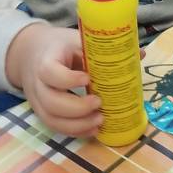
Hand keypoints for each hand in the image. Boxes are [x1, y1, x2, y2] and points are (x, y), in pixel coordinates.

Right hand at [5, 23, 102, 138]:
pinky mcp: (44, 113)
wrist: (34, 55)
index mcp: (46, 61)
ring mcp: (38, 101)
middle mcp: (38, 84)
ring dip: (78, 125)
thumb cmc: (61, 48)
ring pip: (52, 119)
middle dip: (77, 108)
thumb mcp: (76, 40)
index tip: (88, 78)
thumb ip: (100, 48)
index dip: (68, 79)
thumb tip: (138, 53)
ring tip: (100, 120)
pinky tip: (93, 129)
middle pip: (51, 102)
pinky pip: (56, 127)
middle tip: (99, 102)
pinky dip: (75, 132)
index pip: (49, 72)